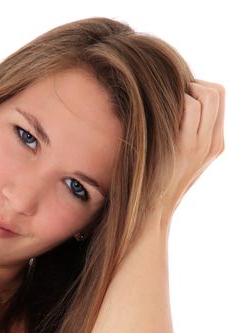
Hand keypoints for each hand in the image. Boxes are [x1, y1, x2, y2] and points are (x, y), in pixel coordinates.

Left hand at [155, 80, 225, 222]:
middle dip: (193, 85)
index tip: (179, 96)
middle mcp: (213, 142)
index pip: (220, 96)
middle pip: (217, 91)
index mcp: (215, 142)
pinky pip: (189, 107)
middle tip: (171, 98)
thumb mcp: (181, 156)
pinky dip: (176, 100)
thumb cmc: (159, 177)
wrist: (154, 206)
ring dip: (184, 91)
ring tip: (165, 106)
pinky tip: (159, 113)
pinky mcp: (186, 146)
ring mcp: (202, 144)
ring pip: (207, 95)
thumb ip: (187, 133)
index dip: (199, 88)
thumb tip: (176, 105)